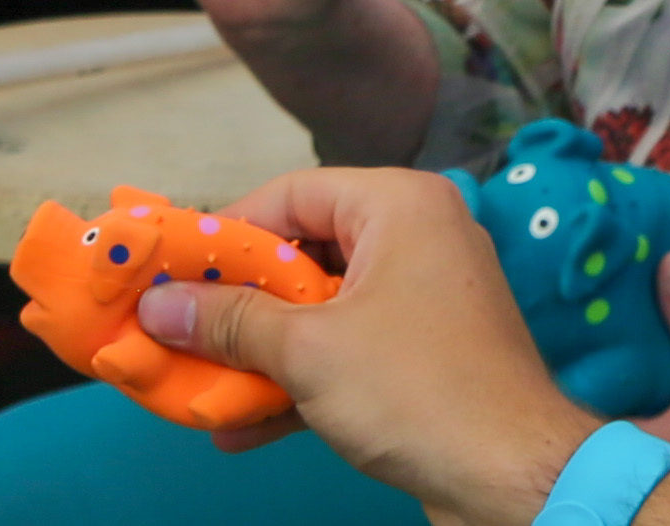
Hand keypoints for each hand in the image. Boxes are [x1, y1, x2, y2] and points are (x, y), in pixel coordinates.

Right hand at [138, 165, 588, 525]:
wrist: (511, 477)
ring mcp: (424, 299)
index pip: (293, 194)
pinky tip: (236, 429)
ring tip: (188, 383)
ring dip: (258, 352)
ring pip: (321, 311)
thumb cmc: (414, 390)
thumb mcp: (308, 351)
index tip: (169, 271)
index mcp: (399, 205)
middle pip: (304, 254)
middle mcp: (417, 237)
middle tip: (172, 328)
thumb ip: (230, 322)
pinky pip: (346, 352)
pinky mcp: (425, 356)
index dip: (226, 231)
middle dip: (236, 302)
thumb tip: (158, 306)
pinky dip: (297, 383)